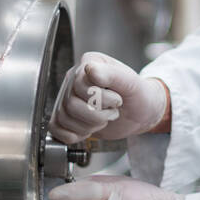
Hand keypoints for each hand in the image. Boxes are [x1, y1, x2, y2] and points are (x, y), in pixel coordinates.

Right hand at [47, 52, 167, 142]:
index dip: (100, 99)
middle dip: (96, 115)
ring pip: (63, 118)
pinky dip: (74, 135)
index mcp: (90, 64)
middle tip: (112, 112)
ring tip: (103, 119)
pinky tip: (89, 129)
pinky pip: (56, 128)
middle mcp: (76, 79)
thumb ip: (113, 75)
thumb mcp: (132, 84)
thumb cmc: (139, 95)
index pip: (80, 85)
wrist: (142, 113)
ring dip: (88, 126)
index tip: (117, 99)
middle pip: (70, 104)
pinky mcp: (68, 115)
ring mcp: (69, 96)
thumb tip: (91, 69)